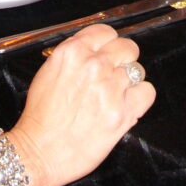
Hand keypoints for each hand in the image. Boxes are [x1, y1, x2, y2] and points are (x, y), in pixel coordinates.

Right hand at [5, 24, 154, 185]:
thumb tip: (95, 52)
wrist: (38, 153)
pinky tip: (128, 106)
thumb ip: (74, 58)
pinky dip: (140, 99)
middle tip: (115, 75)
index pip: (106, 32)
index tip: (108, 52)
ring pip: (138, 70)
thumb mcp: (49, 72)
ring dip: (129, 82)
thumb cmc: (40, 118)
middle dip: (122, 60)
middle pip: (127, 47)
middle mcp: (94, 65)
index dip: (108, 44)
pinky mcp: (122, 112)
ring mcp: (110, 87)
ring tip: (116, 96)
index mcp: (73, 52)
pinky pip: (147, 92)